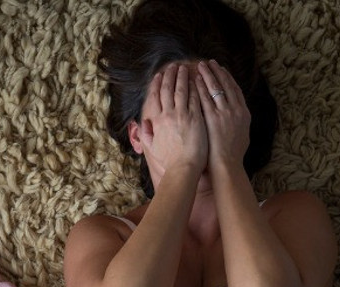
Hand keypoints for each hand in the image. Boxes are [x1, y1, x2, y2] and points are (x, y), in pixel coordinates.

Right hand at [138, 63, 208, 177]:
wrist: (183, 168)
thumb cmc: (169, 161)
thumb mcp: (152, 147)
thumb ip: (146, 134)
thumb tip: (142, 122)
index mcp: (157, 121)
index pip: (156, 97)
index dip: (157, 84)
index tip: (159, 75)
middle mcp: (169, 115)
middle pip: (168, 90)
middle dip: (170, 76)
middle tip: (173, 66)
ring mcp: (183, 115)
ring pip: (182, 90)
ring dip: (183, 78)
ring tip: (185, 68)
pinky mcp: (196, 118)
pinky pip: (195, 98)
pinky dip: (195, 88)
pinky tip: (197, 80)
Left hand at [195, 60, 250, 170]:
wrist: (226, 164)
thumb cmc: (233, 154)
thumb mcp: (243, 134)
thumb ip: (239, 122)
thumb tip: (238, 115)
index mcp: (244, 113)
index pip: (235, 90)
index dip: (228, 78)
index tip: (222, 69)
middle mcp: (235, 110)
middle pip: (225, 85)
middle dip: (217, 72)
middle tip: (210, 62)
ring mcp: (223, 113)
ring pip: (215, 88)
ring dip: (207, 75)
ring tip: (200, 66)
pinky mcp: (211, 118)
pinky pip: (204, 98)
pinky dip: (200, 88)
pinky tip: (194, 80)